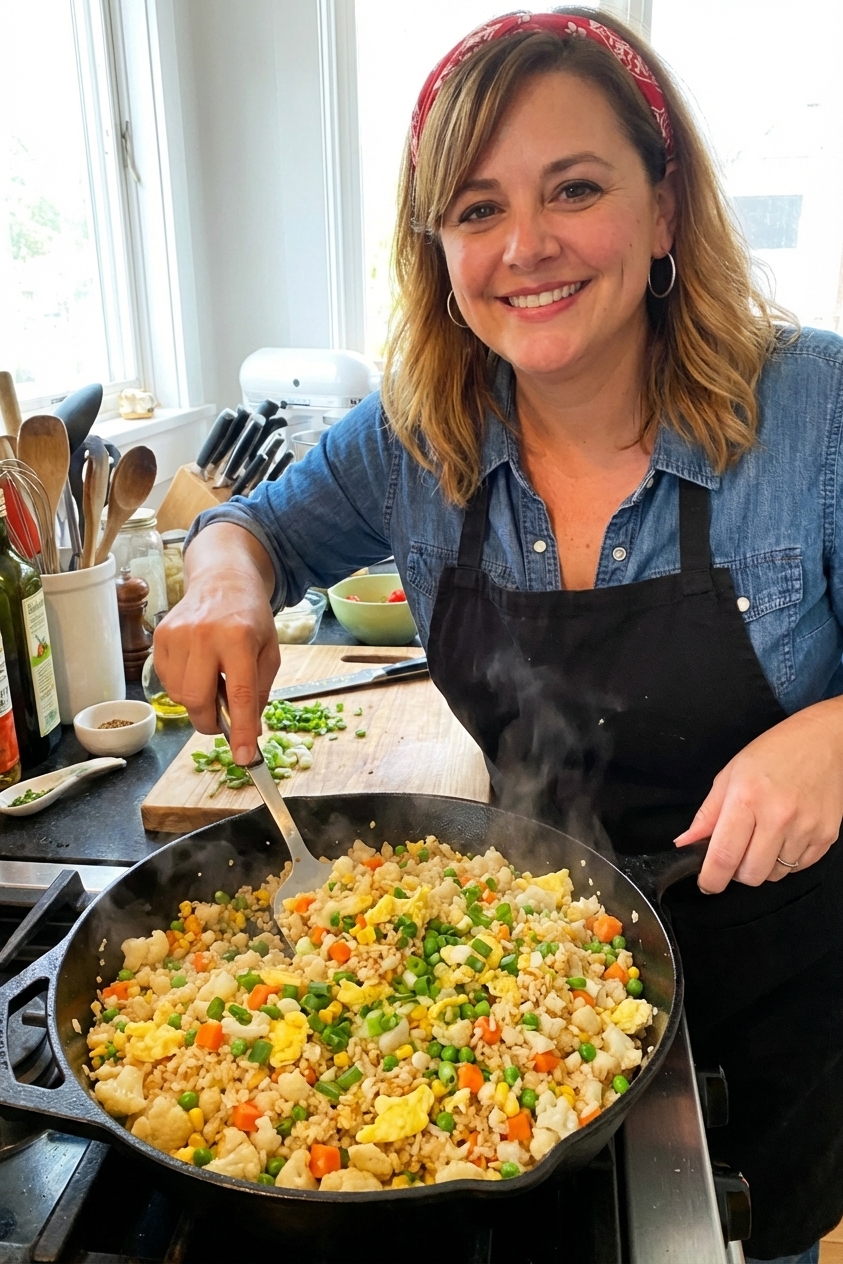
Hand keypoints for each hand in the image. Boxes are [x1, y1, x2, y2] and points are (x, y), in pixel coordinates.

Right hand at [153, 523, 279, 764]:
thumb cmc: (251, 618)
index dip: (240, 730)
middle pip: (197, 700)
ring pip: (179, 695)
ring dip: (196, 702)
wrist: (223, 579)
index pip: (240, 695)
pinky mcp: (160, 637)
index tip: (243, 757)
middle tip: (222, 722)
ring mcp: (177, 635)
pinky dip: (182, 686)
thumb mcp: (269, 652)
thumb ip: (259, 693)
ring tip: (213, 680)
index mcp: (239, 639)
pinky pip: (166, 681)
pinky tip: (197, 669)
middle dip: (209, 722)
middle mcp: (204, 635)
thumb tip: (246, 732)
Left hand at [674, 698, 842, 892]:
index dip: (711, 879)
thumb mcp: (729, 775)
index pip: (724, 856)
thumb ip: (707, 814)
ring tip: (764, 836)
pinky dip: (787, 860)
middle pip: (751, 875)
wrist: (821, 741)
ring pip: (775, 874)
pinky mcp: (826, 836)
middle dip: (737, 871)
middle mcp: (778, 816)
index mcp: (747, 799)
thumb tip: (685, 843)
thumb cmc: (773, 753)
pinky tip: (785, 836)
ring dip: (763, 865)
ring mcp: (806, 828)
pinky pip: (799, 868)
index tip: (707, 883)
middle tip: (737, 852)